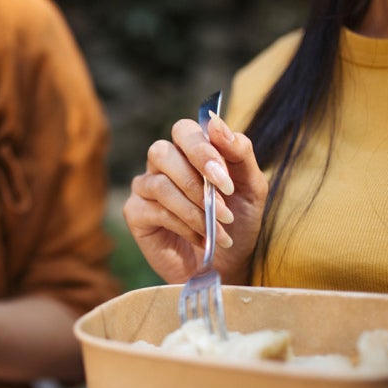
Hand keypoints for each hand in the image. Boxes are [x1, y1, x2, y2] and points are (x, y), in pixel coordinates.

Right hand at [123, 115, 267, 284]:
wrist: (227, 264)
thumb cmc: (238, 223)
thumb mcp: (251, 187)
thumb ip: (239, 152)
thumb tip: (215, 123)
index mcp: (189, 151)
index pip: (184, 130)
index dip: (202, 149)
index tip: (225, 180)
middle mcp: (163, 165)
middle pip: (161, 151)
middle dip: (194, 178)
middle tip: (222, 201)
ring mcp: (145, 188)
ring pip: (159, 184)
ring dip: (194, 208)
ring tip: (218, 227)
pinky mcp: (136, 214)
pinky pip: (154, 210)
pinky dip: (183, 225)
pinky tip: (201, 238)